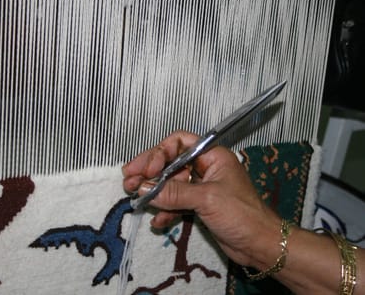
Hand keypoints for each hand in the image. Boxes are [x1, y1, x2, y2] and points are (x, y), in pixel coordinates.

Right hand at [122, 130, 281, 268]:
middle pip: (170, 163)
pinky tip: (158, 221)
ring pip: (170, 184)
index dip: (159, 154)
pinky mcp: (199, 206)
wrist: (261, 245)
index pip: (178, 143)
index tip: (146, 170)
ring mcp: (201, 187)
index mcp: (212, 156)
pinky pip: (176, 203)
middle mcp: (205, 168)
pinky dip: (165, 210)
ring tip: (134, 199)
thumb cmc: (242, 215)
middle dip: (149, 172)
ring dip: (153, 192)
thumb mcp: (207, 199)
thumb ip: (174, 193)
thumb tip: (143, 188)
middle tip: (128, 180)